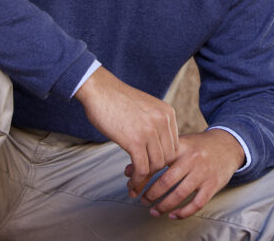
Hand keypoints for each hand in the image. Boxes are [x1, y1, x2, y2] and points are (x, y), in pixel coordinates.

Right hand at [75, 67, 177, 197]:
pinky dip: (138, 179)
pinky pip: (143, 168)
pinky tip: (131, 183)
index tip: (150, 166)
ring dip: (146, 177)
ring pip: (157, 164)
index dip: (163, 159)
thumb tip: (157, 148)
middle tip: (142, 177)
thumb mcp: (146, 109)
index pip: (174, 145)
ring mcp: (150, 130)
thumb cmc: (117, 100)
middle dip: (155, 170)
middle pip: (168, 156)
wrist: (99, 90)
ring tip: (135, 183)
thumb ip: (155, 124)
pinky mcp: (135, 140)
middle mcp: (163, 121)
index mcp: (168, 113)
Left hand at [126, 129, 244, 218]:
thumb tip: (128, 170)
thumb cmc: (199, 145)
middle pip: (166, 181)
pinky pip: (196, 204)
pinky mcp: (213, 185)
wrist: (228, 145)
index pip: (157, 162)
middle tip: (141, 199)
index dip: (142, 175)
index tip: (132, 184)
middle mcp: (192, 159)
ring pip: (180, 194)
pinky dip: (183, 212)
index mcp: (181, 146)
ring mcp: (203, 173)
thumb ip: (157, 155)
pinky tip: (172, 215)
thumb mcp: (180, 144)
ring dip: (163, 205)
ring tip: (153, 210)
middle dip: (151, 193)